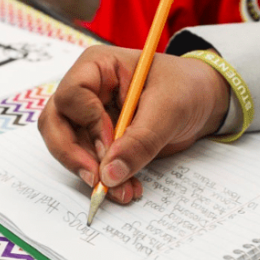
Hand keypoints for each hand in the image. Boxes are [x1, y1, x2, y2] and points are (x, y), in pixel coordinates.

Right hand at [38, 45, 228, 203]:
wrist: (204, 103)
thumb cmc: (186, 88)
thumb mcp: (168, 110)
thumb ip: (139, 141)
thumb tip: (109, 175)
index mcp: (97, 67)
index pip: (71, 96)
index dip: (88, 124)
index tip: (110, 147)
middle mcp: (86, 91)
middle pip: (56, 124)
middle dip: (74, 156)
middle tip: (98, 181)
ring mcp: (90, 117)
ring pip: (70, 148)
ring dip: (92, 174)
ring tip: (123, 192)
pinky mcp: (100, 140)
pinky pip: (91, 162)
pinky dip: (106, 179)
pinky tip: (127, 189)